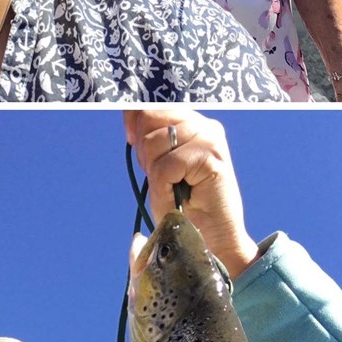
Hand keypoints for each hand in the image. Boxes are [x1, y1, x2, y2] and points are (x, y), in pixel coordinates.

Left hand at [123, 109, 259, 279]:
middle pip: (148, 118)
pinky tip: (179, 195)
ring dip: (155, 172)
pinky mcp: (211, 157)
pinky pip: (166, 165)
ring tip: (175, 186)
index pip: (151, 104)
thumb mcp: (158, 165)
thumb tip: (130, 112)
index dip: (133, 118)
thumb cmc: (181, 203)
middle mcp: (203, 124)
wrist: (209, 237)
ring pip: (154, 142)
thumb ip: (149, 138)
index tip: (131, 139)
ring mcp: (210, 138)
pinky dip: (163, 185)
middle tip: (164, 176)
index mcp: (190, 122)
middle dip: (144, 151)